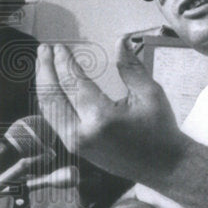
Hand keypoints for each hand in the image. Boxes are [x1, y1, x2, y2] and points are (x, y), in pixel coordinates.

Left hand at [35, 39, 187, 184]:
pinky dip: (50, 102)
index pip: (74, 83)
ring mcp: (76, 143)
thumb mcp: (150, 93)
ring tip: (43, 65)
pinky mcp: (76, 148)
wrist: (164, 165)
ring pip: (48, 109)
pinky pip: (55, 120)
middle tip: (44, 50)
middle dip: (46, 69)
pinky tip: (51, 88)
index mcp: (101, 118)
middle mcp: (82, 132)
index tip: (60, 48)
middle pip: (52, 95)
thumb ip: (131, 67)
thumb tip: (121, 42)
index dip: (65, 62)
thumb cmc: (160, 130)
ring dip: (43, 85)